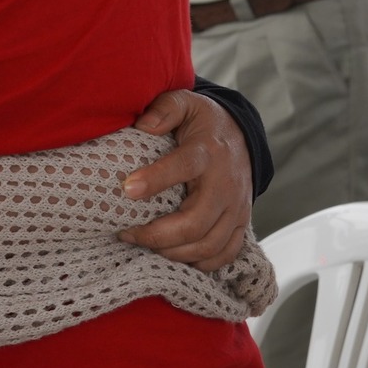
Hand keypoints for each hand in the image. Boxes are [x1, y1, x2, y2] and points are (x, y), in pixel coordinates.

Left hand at [118, 90, 252, 270]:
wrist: (241, 135)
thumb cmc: (202, 122)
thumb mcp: (184, 103)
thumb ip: (164, 109)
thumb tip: (142, 125)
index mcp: (208, 151)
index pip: (184, 166)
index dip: (155, 179)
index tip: (126, 189)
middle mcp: (226, 183)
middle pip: (196, 221)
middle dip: (157, 234)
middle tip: (127, 233)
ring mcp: (236, 207)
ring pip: (209, 245)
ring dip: (173, 252)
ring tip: (144, 244)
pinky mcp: (241, 223)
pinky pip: (225, 254)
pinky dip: (200, 264)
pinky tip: (173, 256)